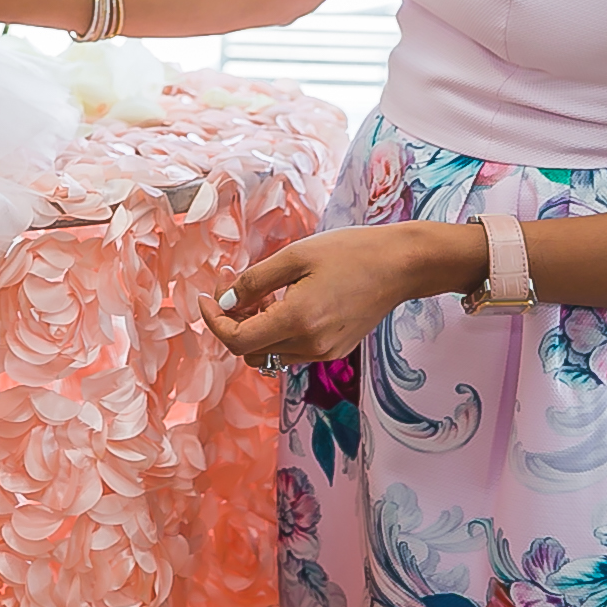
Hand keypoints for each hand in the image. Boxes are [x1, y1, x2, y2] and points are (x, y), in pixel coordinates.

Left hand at [199, 222, 483, 367]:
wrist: (401, 266)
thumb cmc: (350, 252)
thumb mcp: (294, 256)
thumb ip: (254, 281)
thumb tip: (223, 301)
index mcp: (298, 321)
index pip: (237, 341)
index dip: (214, 322)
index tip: (205, 298)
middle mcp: (311, 346)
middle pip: (250, 352)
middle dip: (232, 325)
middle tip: (231, 292)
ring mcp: (325, 353)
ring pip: (270, 355)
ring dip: (254, 331)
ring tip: (259, 297)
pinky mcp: (335, 351)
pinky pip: (291, 352)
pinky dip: (276, 334)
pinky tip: (283, 305)